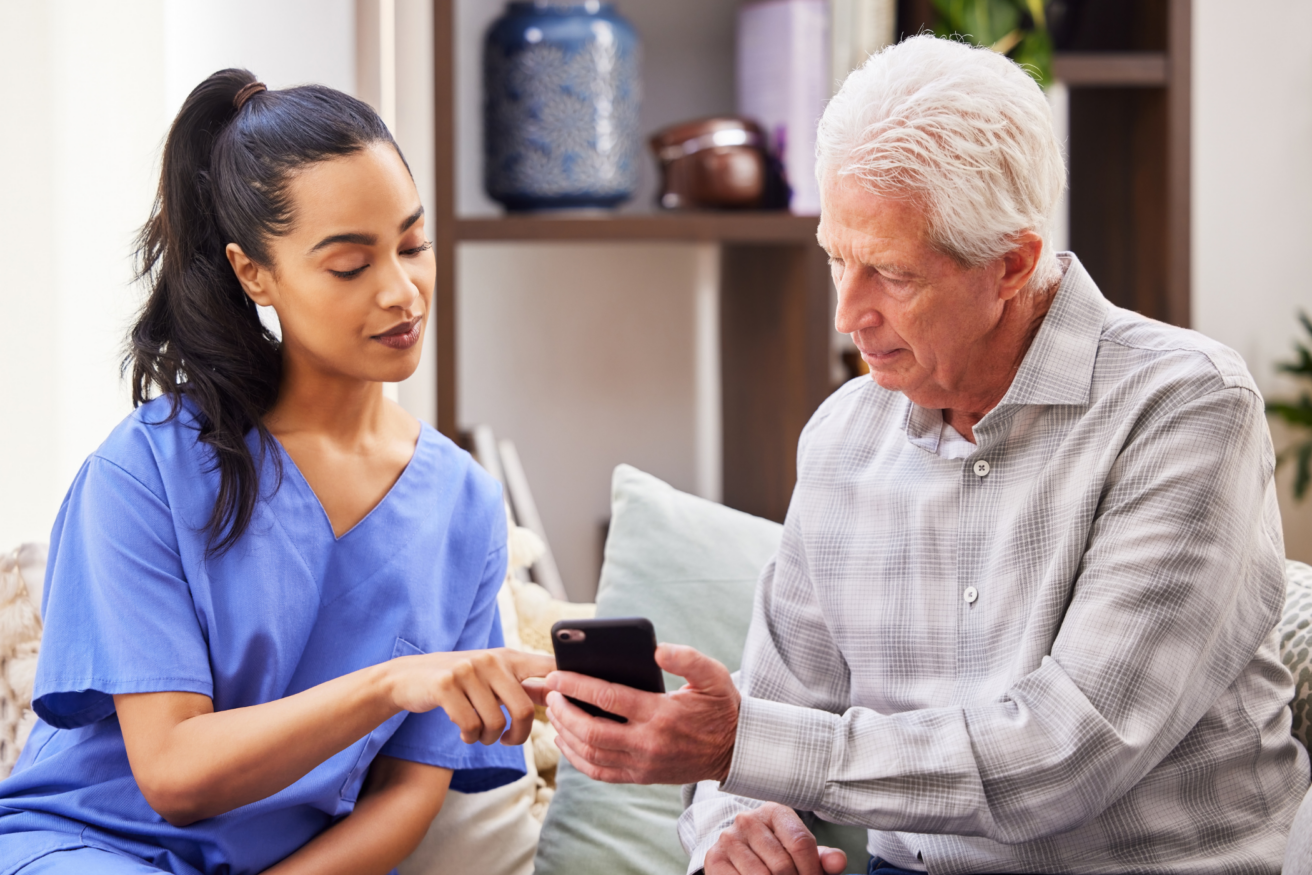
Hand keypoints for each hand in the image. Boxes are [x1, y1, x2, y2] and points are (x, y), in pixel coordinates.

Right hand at [388, 648, 554, 745]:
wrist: (407, 677)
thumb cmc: (458, 682)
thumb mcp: (491, 676)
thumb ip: (522, 684)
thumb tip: (559, 696)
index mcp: (508, 657)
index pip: (548, 667)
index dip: (565, 686)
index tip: (567, 706)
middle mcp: (491, 660)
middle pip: (523, 709)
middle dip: (518, 735)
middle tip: (507, 740)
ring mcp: (467, 671)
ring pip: (495, 723)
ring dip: (487, 738)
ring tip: (478, 733)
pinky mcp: (445, 685)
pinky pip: (470, 726)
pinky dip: (470, 738)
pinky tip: (464, 733)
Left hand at [544, 643, 738, 783]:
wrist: (735, 750)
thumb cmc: (721, 707)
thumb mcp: (714, 675)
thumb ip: (686, 658)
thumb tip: (657, 649)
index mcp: (662, 714)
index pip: (608, 699)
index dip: (576, 686)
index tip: (556, 675)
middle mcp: (648, 742)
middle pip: (591, 731)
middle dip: (564, 711)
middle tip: (550, 694)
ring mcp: (643, 764)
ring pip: (591, 754)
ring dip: (566, 734)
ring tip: (554, 713)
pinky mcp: (641, 777)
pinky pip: (600, 772)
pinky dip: (577, 759)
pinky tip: (566, 741)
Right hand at [706, 803, 847, 874]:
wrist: (738, 850)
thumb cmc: (776, 851)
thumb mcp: (800, 851)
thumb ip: (822, 857)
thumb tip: (838, 862)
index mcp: (775, 812)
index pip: (801, 843)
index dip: (812, 871)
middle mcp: (748, 820)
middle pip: (782, 865)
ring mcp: (729, 838)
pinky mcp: (714, 858)